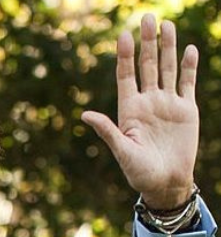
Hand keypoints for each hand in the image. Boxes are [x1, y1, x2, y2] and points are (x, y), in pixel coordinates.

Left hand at [82, 14, 198, 209]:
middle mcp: (148, 102)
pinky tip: (187, 49)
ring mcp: (167, 104)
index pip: (126, 76)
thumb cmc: (140, 173)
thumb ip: (107, 131)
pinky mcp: (185, 110)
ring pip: (167, 69)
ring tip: (167, 25)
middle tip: (147, 17)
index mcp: (130, 110)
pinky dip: (188, 66)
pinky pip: (187, 83)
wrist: (166, 183)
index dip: (125, 56)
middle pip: (147, 66)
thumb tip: (84, 115)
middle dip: (148, 42)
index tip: (124, 35)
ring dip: (167, 48)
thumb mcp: (122, 152)